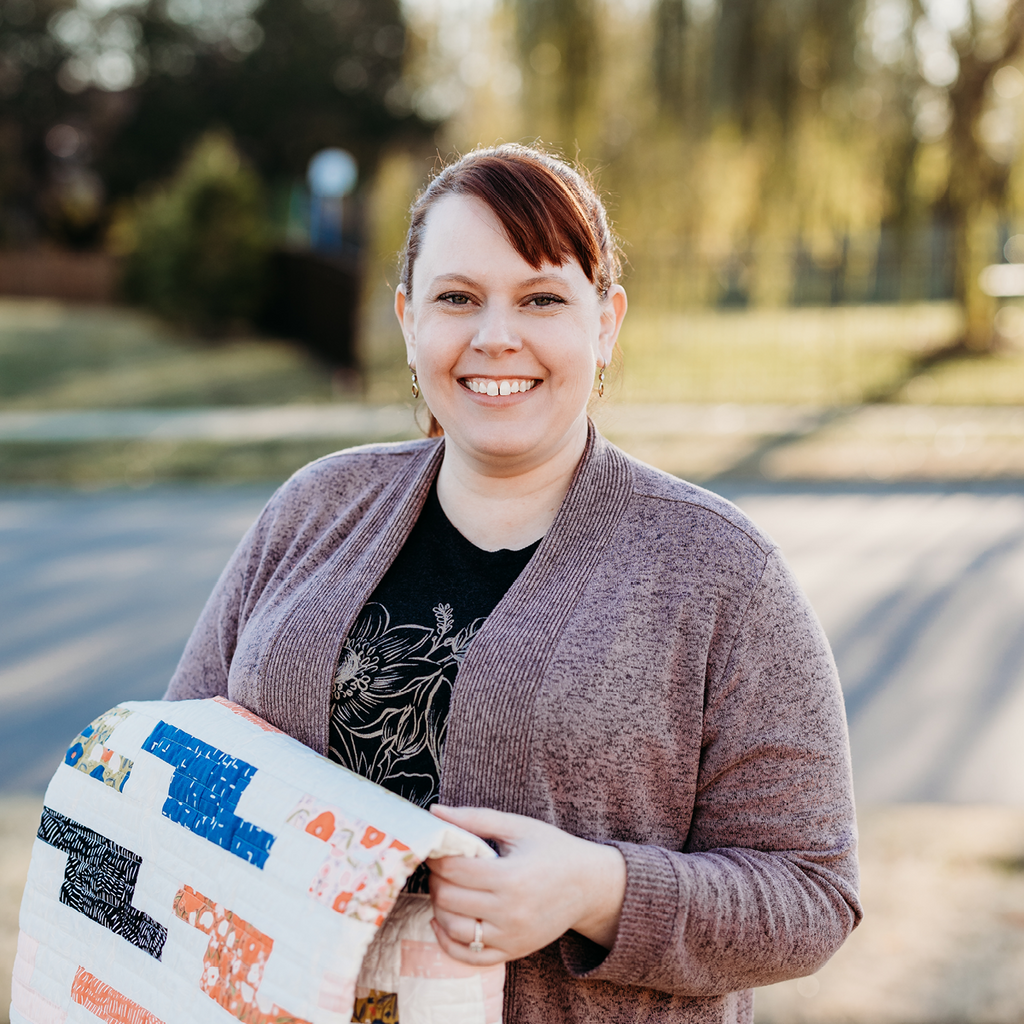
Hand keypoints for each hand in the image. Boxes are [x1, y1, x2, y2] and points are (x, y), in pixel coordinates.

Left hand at [426, 804, 625, 965]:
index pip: (453, 870)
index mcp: (511, 877)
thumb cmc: (553, 850)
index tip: (436, 847)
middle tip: (440, 866)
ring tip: (445, 888)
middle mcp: (510, 912)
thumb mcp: (518, 826)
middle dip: (435, 879)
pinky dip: (447, 941)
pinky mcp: (513, 952)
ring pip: (453, 929)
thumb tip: (435, 812)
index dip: (437, 856)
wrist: (590, 885)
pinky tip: (443, 921)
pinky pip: (469, 957)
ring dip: (439, 907)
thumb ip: (476, 818)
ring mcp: (511, 936)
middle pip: (449, 899)